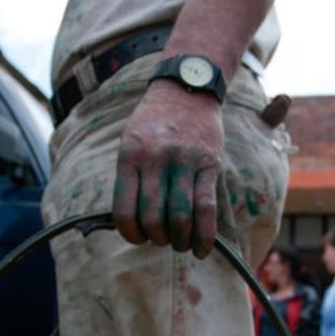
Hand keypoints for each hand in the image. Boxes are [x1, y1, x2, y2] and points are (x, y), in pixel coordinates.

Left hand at [113, 80, 223, 257]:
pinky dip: (204, 235)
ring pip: (180, 216)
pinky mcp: (209, 164)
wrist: (187, 87)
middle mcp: (155, 159)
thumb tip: (132, 221)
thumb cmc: (155, 122)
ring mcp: (183, 161)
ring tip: (181, 243)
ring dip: (180, 240)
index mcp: (130, 156)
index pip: (125, 209)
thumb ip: (130, 178)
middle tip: (161, 239)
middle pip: (154, 217)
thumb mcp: (130, 141)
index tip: (137, 238)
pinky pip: (206, 207)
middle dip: (156, 238)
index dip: (130, 233)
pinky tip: (201, 248)